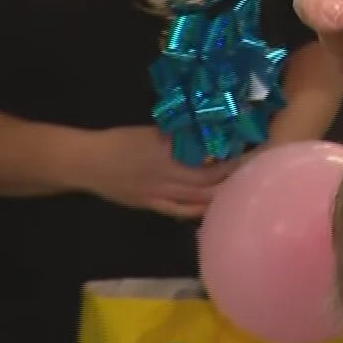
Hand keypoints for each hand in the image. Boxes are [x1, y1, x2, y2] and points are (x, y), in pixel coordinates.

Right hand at [78, 126, 242, 218]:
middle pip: (208, 183)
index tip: (252, 152)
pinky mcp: (150, 205)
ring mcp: (159, 195)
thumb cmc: (119, 140)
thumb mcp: (152, 132)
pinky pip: (179, 211)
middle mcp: (167, 177)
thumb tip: (208, 134)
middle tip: (255, 172)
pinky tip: (214, 209)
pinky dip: (199, 210)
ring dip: (220, 196)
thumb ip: (180, 136)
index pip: (209, 160)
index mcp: (169, 154)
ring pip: (197, 200)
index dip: (232, 159)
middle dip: (233, 178)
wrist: (88, 162)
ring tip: (243, 190)